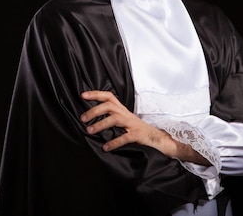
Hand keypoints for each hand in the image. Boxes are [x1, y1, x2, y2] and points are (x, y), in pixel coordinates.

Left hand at [80, 90, 210, 165]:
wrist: (159, 140)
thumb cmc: (139, 132)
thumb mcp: (125, 123)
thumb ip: (112, 119)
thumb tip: (92, 121)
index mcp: (123, 111)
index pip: (109, 97)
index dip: (96, 94)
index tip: (83, 95)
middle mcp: (127, 115)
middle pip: (109, 106)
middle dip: (94, 110)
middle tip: (82, 119)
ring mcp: (133, 125)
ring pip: (115, 118)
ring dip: (101, 124)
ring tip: (89, 131)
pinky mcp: (138, 135)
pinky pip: (125, 137)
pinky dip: (114, 142)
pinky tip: (106, 147)